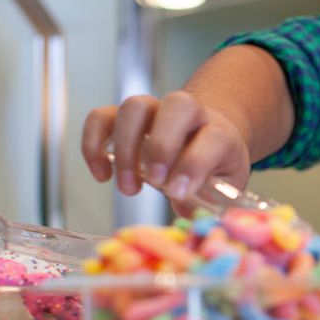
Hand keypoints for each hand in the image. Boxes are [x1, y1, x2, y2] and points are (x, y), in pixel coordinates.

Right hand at [81, 91, 250, 214]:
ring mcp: (155, 110)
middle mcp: (190, 112)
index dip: (194, 164)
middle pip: (175, 106)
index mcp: (220, 131)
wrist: (205, 134)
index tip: (178, 193)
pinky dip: (93, 144)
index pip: (213, 137)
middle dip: (162, 145)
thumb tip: (189, 213)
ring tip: (129, 188)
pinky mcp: (125, 117)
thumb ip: (211, 199)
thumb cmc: (216, 163)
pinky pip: (101, 117)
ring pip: (135, 107)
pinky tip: (102, 175)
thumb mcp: (226, 183)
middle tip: (155, 182)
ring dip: (126, 148)